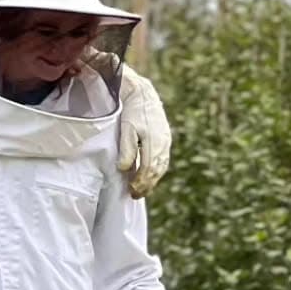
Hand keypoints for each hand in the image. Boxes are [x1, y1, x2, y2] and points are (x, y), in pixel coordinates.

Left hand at [117, 67, 171, 198]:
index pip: (148, 170)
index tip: (131, 191)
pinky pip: (163, 160)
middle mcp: (163, 144)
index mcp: (153, 142)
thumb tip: (124, 169)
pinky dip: (157, 171)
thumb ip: (126, 150)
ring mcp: (166, 142)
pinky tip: (149, 175)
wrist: (143, 95)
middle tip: (135, 194)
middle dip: (146, 185)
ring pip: (161, 167)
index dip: (140, 183)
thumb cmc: (132, 112)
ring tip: (142, 189)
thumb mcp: (126, 130)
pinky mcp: (166, 140)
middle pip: (156, 171)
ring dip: (152, 180)